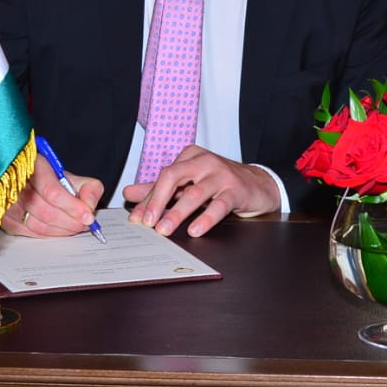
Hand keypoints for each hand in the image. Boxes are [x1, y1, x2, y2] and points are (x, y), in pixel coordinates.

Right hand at [3, 156, 103, 236]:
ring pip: (38, 225)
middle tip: (85, 223)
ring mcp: (7, 204)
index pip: (52, 191)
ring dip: (62, 230)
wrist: (27, 181)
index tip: (87, 215)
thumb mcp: (71, 176)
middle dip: (71, 221)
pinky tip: (60, 229)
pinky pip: (31, 233)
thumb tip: (90, 206)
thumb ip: (88, 187)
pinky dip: (50, 234)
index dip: (72, 207)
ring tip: (75, 225)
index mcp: (33, 165)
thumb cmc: (49, 178)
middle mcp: (15, 184)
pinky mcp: (6, 220)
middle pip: (46, 211)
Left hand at [122, 145, 280, 237]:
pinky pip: (219, 205)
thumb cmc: (220, 182)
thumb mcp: (188, 183)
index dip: (148, 199)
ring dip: (177, 213)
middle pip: (173, 177)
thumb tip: (129, 193)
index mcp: (190, 157)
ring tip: (164, 229)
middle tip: (147, 222)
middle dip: (157, 201)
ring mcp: (222, 175)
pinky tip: (195, 230)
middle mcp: (204, 162)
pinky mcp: (236, 190)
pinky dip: (205, 219)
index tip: (137, 218)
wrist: (257, 184)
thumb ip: (159, 188)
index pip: (163, 177)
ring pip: (195, 193)